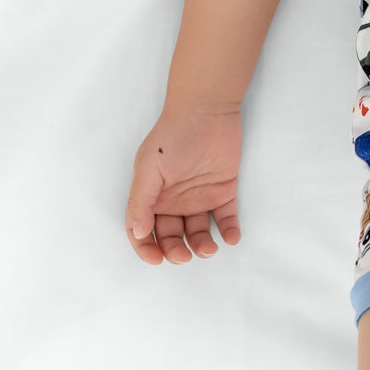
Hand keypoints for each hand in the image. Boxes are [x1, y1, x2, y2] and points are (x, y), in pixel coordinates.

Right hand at [124, 104, 243, 263]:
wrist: (207, 111)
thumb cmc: (172, 136)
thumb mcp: (148, 168)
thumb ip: (141, 201)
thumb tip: (138, 232)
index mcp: (151, 197)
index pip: (143, 232)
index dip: (146, 248)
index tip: (156, 259)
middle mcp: (174, 201)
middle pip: (171, 237)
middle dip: (176, 251)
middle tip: (184, 257)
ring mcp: (199, 197)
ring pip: (199, 232)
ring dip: (202, 245)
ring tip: (209, 249)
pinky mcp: (223, 191)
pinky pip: (226, 217)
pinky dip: (229, 230)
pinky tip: (232, 237)